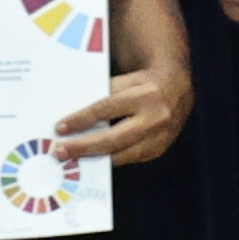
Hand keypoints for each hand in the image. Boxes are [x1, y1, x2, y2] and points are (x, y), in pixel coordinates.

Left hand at [53, 68, 187, 166]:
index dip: (81, 119)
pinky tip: (96, 159)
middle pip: (113, 137)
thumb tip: (75, 118)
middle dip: (84, 146)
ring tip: (74, 159)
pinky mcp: (161, 148)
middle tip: (61, 151)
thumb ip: (105, 96)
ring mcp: (161, 136)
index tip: (60, 127)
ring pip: (123, 153)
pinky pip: (132, 158)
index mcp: (145, 94)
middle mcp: (156, 117)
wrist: (178, 88)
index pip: (106, 109)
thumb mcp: (126, 80)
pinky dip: (112, 159)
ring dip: (95, 157)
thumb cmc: (144, 83)